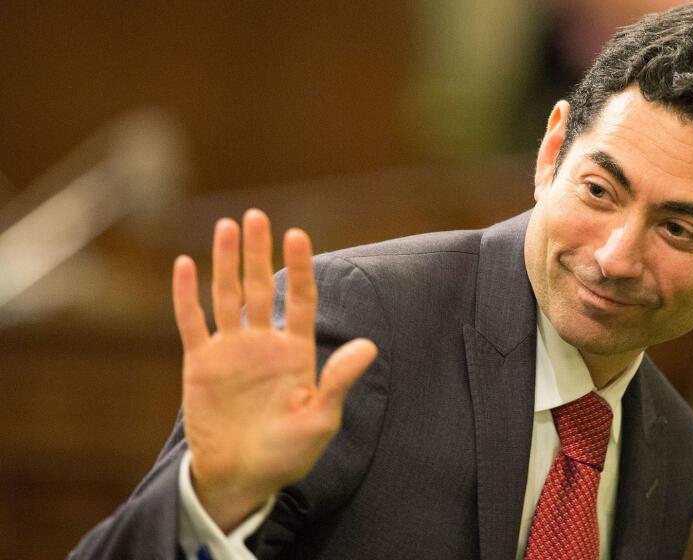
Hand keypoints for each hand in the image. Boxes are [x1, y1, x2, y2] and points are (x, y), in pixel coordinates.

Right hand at [172, 209, 376, 531]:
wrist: (242, 477)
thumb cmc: (288, 453)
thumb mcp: (319, 419)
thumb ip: (338, 381)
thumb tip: (369, 345)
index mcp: (296, 352)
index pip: (301, 300)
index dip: (299, 267)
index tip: (298, 234)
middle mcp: (263, 343)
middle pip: (261, 287)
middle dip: (258, 252)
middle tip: (256, 215)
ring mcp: (231, 350)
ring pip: (227, 296)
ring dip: (225, 262)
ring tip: (226, 226)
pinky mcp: (201, 364)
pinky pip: (191, 322)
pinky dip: (186, 295)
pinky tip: (184, 265)